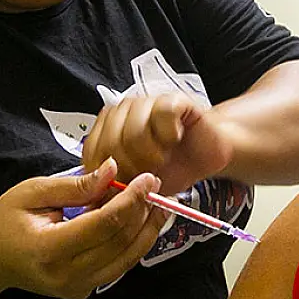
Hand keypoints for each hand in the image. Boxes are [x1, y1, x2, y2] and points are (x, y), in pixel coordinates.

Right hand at [0, 159, 167, 298]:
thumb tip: (113, 170)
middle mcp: (65, 276)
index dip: (130, 200)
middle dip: (143, 212)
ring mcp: (75, 289)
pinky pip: (117, 266)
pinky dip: (133, 243)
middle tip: (157, 187)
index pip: (103, 224)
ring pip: (126, 259)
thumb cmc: (5, 220)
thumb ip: (75, 185)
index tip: (147, 178)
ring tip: (160, 204)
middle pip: (119, 242)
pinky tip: (141, 221)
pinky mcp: (82, 291)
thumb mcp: (32, 191)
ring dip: (147, 230)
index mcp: (48, 249)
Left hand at [82, 94, 233, 194]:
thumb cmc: (171, 168)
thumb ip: (115, 188)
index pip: (93, 152)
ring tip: (162, 157)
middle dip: (133, 168)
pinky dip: (169, 134)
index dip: (111, 175)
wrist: (205, 155)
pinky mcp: (172, 100)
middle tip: (149, 174)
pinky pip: (162, 115)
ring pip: (135, 131)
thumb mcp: (137, 186)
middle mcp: (122, 113)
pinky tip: (174, 139)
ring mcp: (146, 103)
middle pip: (112, 143)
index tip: (129, 184)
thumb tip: (96, 197)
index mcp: (107, 130)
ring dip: (152, 154)